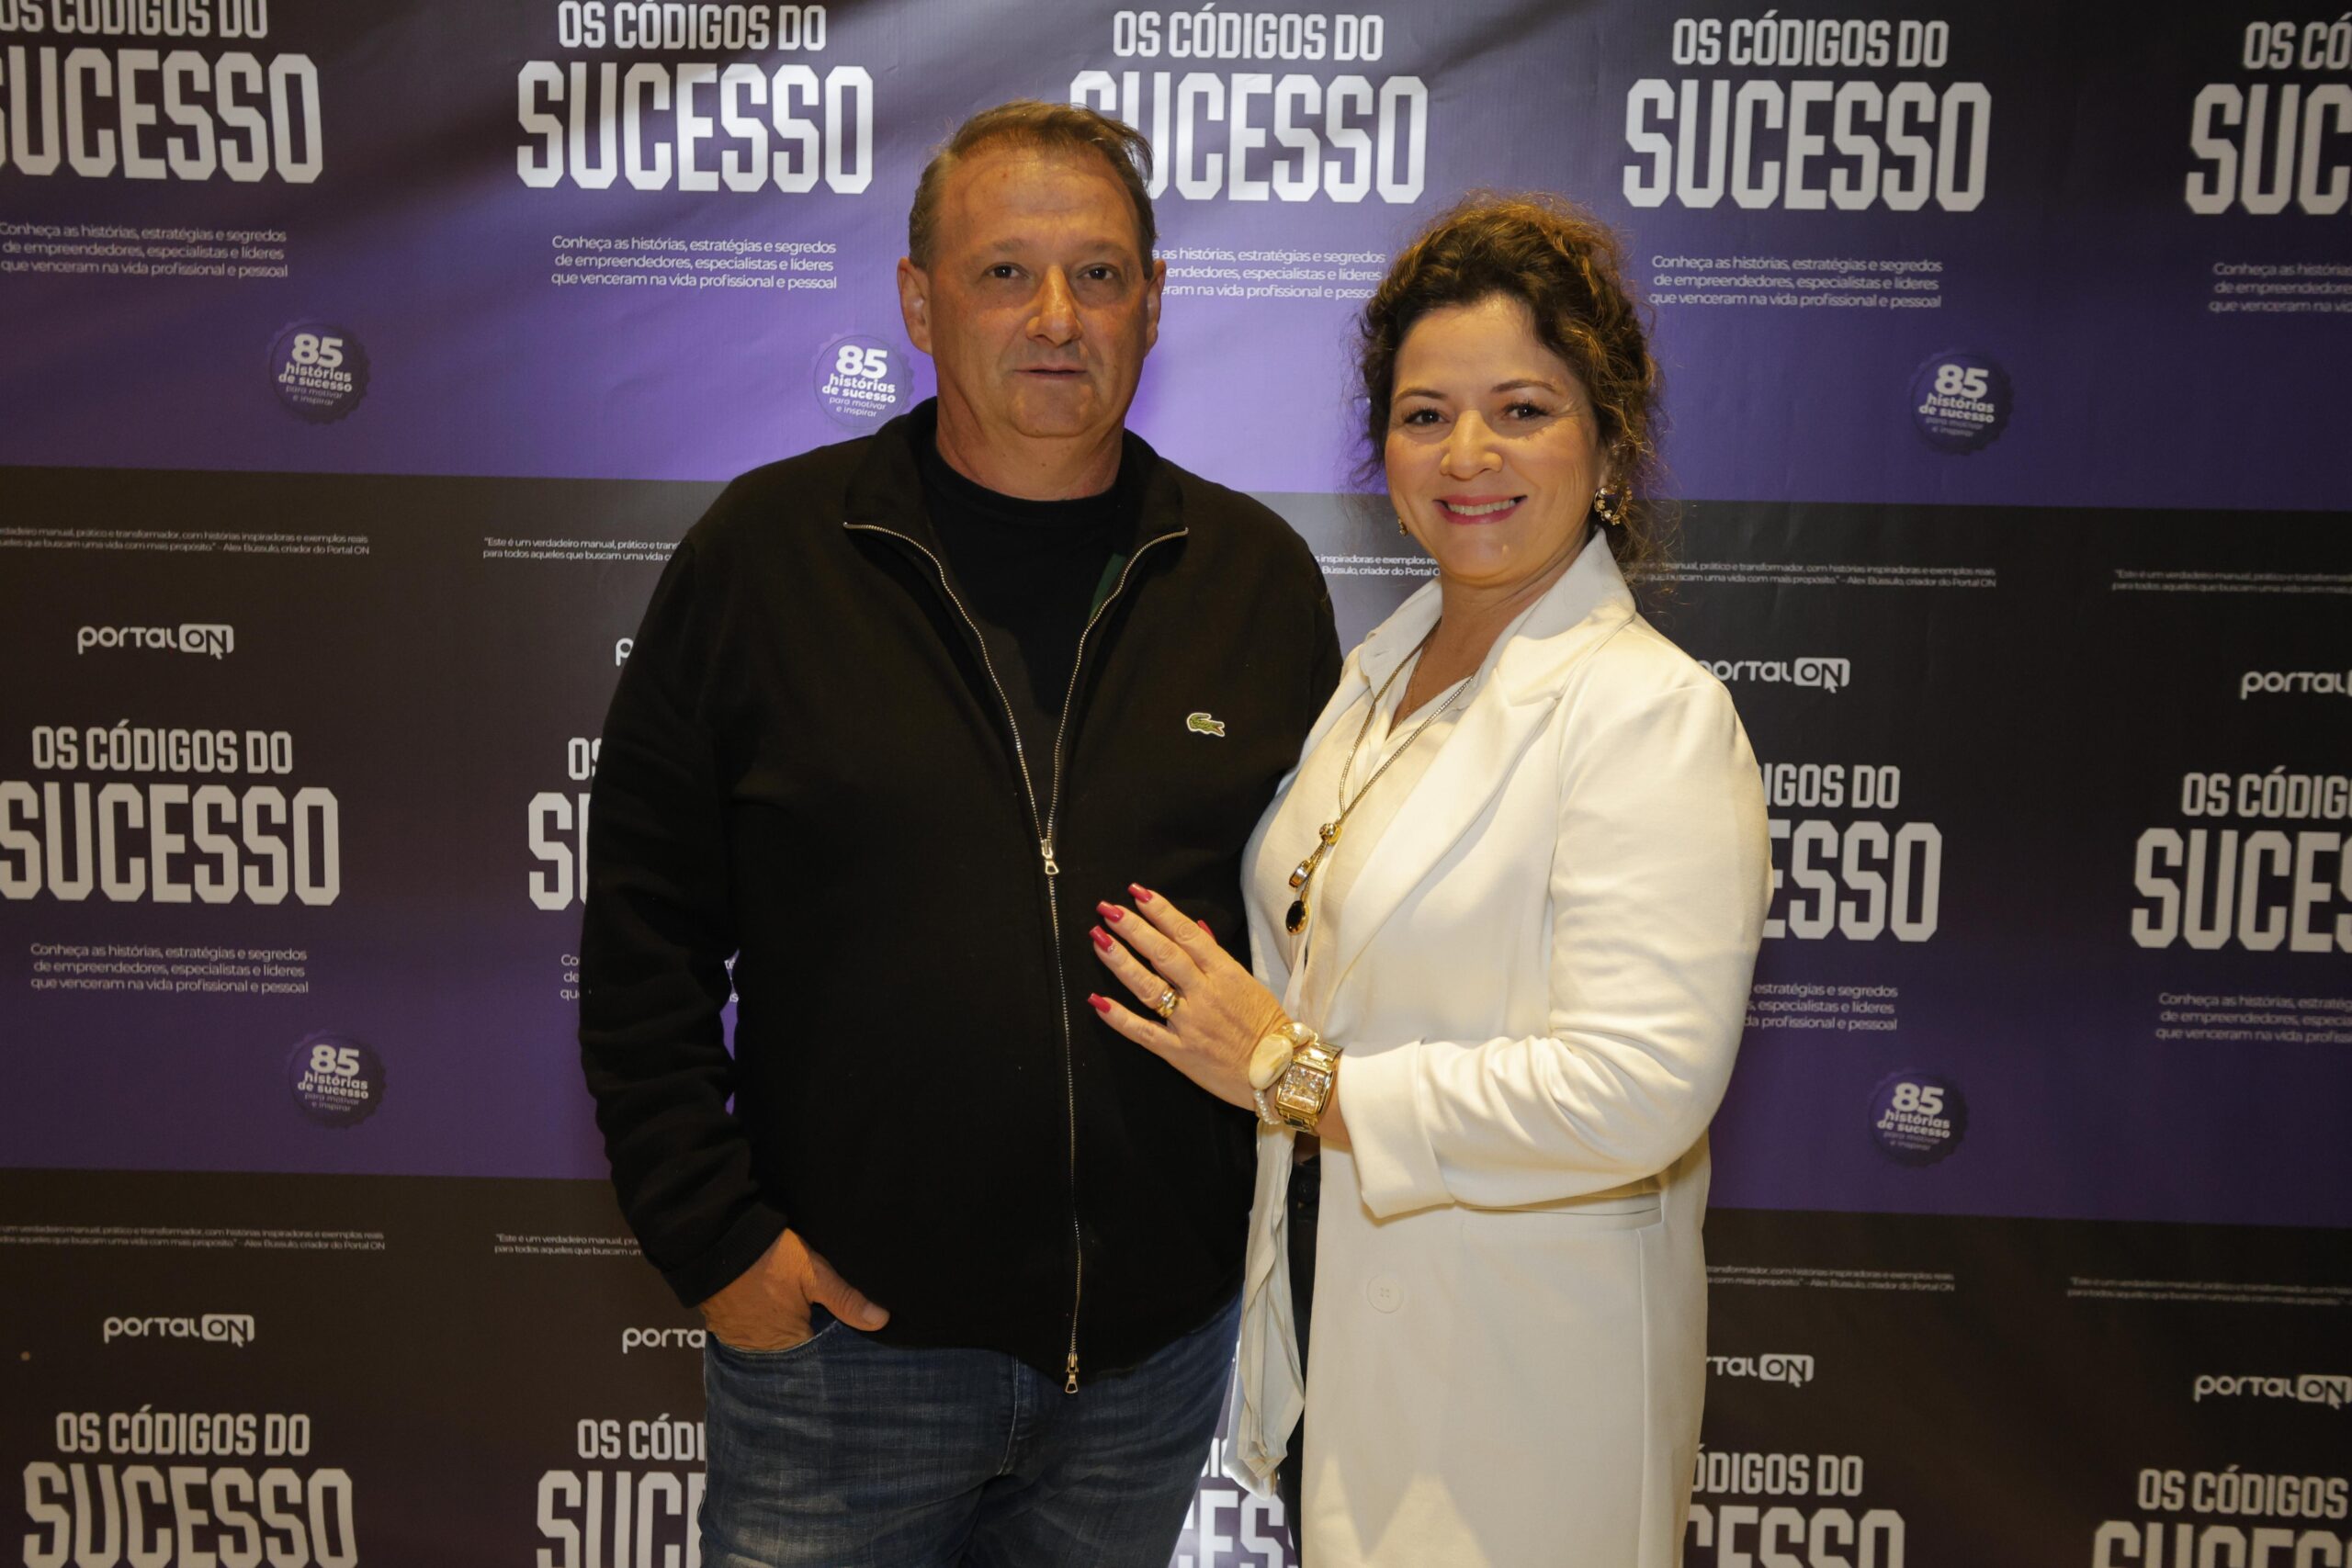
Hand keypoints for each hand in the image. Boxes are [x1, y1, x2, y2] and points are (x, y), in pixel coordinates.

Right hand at [697, 1228, 888, 1350]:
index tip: (842, 1330)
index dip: (831, 1341)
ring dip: (785, 1331)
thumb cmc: (768, 1257)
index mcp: (787, 1343)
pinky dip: (764, 1324)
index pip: (819, 1355)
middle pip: (795, 1351)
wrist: (716, 1238)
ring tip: (797, 1311)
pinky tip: (773, 1307)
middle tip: (820, 1315)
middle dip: (809, 1337)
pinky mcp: (724, 1326)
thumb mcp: (813, 1273)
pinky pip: (751, 1333)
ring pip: (773, 1343)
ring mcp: (740, 1339)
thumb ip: (845, 1299)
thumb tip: (881, 1321)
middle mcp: (762, 1350)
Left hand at [1088, 884, 1288, 1111]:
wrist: (1282, 1074)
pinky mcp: (1178, 1053)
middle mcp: (1205, 995)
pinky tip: (1096, 1001)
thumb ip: (1218, 957)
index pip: (1186, 935)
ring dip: (1121, 962)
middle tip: (1108, 908)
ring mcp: (1189, 1024)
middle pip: (1163, 954)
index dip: (1160, 911)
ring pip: (1148, 987)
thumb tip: (1195, 928)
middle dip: (1133, 928)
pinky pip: (1143, 1032)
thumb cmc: (1268, 1027)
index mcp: (1225, 974)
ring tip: (1098, 939)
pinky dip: (1118, 1017)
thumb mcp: (1249, 984)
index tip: (1137, 893)